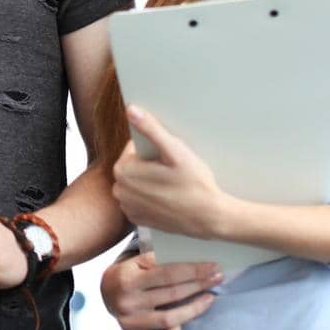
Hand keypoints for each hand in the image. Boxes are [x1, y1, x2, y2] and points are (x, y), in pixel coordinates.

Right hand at [100, 251, 220, 329]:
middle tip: (217, 277)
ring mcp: (130, 323)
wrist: (102, 297)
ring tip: (209, 298)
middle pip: (172, 294)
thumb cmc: (124, 275)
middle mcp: (128, 302)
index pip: (167, 273)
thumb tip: (189, 255)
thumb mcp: (132, 261)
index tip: (212, 266)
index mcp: (127, 279)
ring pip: (170, 319)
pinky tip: (183, 323)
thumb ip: (154, 259)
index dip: (193, 270)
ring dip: (194, 308)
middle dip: (198, 285)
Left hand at [112, 106, 231, 238]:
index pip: (133, 148)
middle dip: (150, 165)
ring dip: (150, 181)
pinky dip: (151, 197)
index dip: (153, 149)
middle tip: (172, 172)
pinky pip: (140, 200)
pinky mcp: (138, 219)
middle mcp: (120, 190)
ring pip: (136, 182)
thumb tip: (132, 110)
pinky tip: (168, 199)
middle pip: (133, 166)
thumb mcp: (175, 151)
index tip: (168, 158)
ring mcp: (128, 207)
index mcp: (123, 171)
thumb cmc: (195, 184)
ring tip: (172, 185)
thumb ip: (151, 129)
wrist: (209, 218)